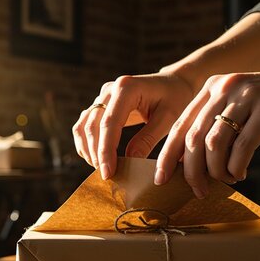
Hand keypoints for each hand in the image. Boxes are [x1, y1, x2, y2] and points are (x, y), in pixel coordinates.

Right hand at [72, 73, 193, 178]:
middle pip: (92, 126)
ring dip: (89, 150)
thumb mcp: (169, 119)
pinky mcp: (100, 105)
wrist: (175, 83)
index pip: (109, 123)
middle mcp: (110, 89)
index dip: (106, 151)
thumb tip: (129, 162)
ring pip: (83, 126)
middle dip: (97, 154)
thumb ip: (148, 139)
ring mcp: (102, 96)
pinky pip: (84, 125)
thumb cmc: (176, 98)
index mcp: (127, 88)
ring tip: (102, 169)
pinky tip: (97, 158)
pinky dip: (86, 144)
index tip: (108, 173)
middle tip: (107, 177)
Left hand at [155, 66, 259, 197]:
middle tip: (196, 190)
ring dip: (216, 171)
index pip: (180, 125)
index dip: (168, 155)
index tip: (161, 179)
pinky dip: (237, 166)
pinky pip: (244, 145)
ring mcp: (248, 95)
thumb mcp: (240, 107)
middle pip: (193, 137)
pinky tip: (240, 174)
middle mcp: (226, 87)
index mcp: (212, 87)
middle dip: (191, 170)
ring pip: (215, 143)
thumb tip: (189, 164)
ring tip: (225, 181)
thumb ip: (216, 126)